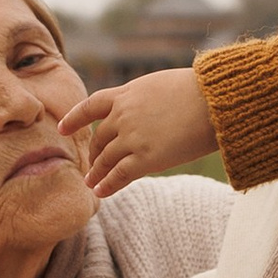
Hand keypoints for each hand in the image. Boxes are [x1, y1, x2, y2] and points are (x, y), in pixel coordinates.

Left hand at [60, 67, 219, 202]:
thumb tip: (144, 109)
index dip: (74, 118)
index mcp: (126, 94)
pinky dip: (107, 185)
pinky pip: (118, 175)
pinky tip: (100, 192)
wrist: (215, 101)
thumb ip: (144, 99)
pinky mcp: (145, 159)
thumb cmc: (199, 90)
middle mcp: (123, 116)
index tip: (62, 128)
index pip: (91, 105)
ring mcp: (132, 138)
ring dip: (97, 172)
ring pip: (105, 159)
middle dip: (94, 152)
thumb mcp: (161, 85)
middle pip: (99, 138)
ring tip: (91, 182)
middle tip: (92, 164)